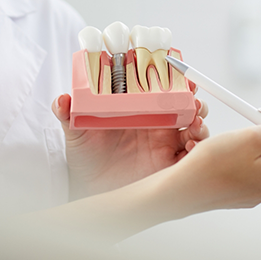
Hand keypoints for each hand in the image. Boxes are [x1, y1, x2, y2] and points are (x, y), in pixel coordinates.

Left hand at [52, 92, 208, 199]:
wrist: (90, 189)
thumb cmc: (86, 156)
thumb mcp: (76, 132)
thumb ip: (68, 114)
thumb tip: (61, 99)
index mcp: (140, 109)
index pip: (162, 87)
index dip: (174, 77)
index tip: (179, 70)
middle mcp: (157, 123)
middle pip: (185, 103)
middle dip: (194, 97)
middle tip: (192, 96)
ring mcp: (166, 142)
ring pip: (193, 124)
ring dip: (199, 119)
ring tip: (195, 121)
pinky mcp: (171, 163)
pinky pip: (192, 153)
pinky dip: (198, 147)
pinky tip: (191, 144)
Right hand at [167, 111, 260, 212]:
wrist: (183, 188)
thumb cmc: (213, 165)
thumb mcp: (252, 137)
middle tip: (255, 122)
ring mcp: (256, 191)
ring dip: (260, 143)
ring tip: (239, 135)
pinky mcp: (241, 191)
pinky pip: (253, 169)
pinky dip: (247, 154)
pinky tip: (229, 149)